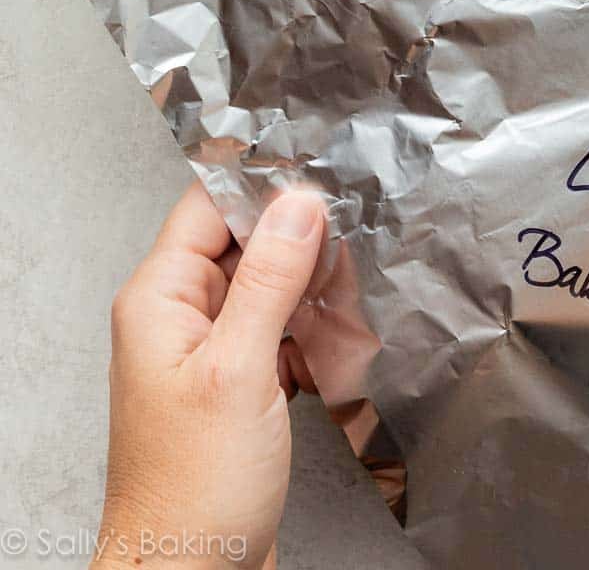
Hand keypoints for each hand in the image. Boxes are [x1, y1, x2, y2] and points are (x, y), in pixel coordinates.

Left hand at [93, 181, 325, 568]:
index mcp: (159, 299)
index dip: (264, 185)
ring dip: (308, 283)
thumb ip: (270, 279)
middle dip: (298, 235)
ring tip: (354, 282)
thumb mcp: (239, 370)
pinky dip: (307, 326)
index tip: (322, 171)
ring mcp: (204, 352)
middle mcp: (176, 317)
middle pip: (242, 240)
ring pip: (264, 284)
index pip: (210, 205)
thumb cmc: (193, 491)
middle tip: (354, 229)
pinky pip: (273, 329)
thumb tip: (299, 203)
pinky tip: (338, 332)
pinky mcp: (232, 385)